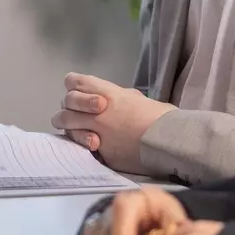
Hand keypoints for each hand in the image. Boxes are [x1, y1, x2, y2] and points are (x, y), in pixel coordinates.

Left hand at [52, 73, 175, 173]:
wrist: (168, 142)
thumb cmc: (160, 117)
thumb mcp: (139, 99)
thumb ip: (122, 97)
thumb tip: (119, 99)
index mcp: (108, 93)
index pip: (75, 82)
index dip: (75, 86)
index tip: (81, 91)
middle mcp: (97, 111)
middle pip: (66, 101)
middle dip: (70, 106)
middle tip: (82, 113)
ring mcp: (96, 132)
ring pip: (66, 123)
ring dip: (71, 125)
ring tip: (85, 130)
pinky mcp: (99, 152)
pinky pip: (78, 145)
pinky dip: (82, 144)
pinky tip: (93, 144)